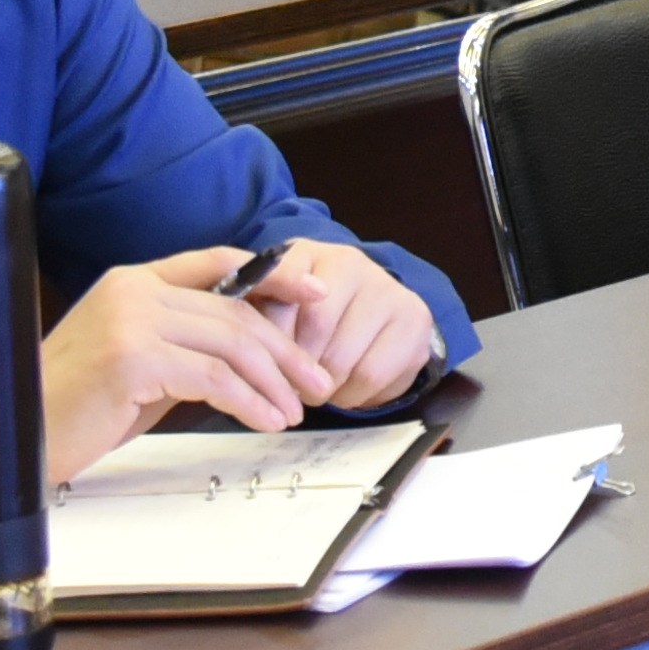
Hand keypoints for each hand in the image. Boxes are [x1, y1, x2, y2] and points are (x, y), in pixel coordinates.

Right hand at [36, 253, 320, 482]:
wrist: (12, 436)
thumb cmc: (71, 407)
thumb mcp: (134, 362)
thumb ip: (180, 343)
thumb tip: (245, 354)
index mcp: (132, 281)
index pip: (218, 262)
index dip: (274, 274)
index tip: (315, 293)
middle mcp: (133, 290)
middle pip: (234, 311)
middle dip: (285, 348)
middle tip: (316, 380)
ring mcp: (131, 321)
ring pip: (230, 344)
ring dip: (273, 381)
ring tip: (293, 410)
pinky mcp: (132, 358)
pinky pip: (213, 378)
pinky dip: (249, 401)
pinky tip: (266, 419)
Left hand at [224, 237, 445, 411]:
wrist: (368, 317)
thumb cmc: (304, 317)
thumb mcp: (269, 306)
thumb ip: (247, 313)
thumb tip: (234, 343)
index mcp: (306, 254)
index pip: (281, 291)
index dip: (270, 332)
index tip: (262, 360)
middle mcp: (352, 262)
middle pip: (316, 330)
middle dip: (296, 369)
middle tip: (287, 385)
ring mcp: (387, 289)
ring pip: (343, 359)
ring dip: (323, 388)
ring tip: (316, 387)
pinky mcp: (414, 320)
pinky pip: (372, 375)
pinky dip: (352, 395)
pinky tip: (345, 387)